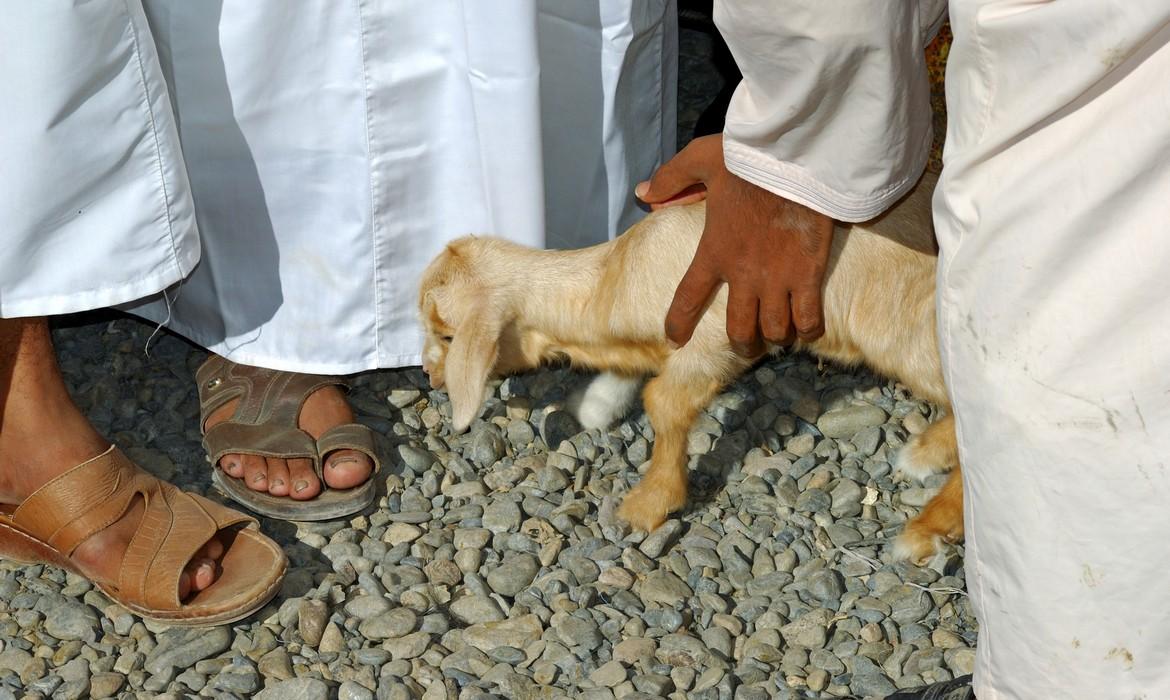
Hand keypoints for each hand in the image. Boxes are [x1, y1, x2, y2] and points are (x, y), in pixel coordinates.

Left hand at [636, 135, 835, 356]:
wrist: (797, 157)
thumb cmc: (750, 157)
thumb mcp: (700, 159)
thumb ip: (671, 179)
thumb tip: (642, 193)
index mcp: (714, 250)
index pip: (688, 298)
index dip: (680, 324)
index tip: (675, 340)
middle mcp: (744, 273)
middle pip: (739, 330)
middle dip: (742, 344)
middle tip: (746, 343)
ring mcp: (778, 278)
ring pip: (774, 330)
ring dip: (775, 337)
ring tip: (778, 335)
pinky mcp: (809, 274)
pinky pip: (809, 318)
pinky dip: (808, 330)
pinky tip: (807, 328)